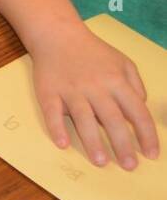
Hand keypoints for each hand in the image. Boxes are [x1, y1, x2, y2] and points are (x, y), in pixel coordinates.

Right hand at [29, 23, 159, 168]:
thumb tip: (140, 109)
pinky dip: (56, 128)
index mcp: (116, 81)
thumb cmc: (92, 52)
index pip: (137, 112)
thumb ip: (136, 85)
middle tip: (129, 166)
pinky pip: (52, 112)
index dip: (147, 136)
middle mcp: (95, 86)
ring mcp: (70, 89)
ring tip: (101, 161)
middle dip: (123, 145)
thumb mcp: (123, 62)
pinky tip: (63, 143)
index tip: (151, 155)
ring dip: (92, 141)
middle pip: (112, 119)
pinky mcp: (48, 91)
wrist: (56, 34)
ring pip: (83, 119)